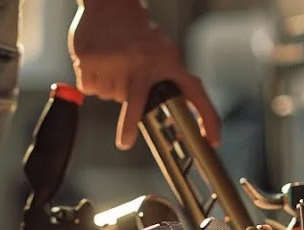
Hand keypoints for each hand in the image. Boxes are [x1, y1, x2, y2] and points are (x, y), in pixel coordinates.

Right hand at [68, 0, 221, 150]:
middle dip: (128, 126)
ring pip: (110, 97)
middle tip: (125, 142)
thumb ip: (170, 82)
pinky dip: (94, 82)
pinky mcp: (91, 60)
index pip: (194, 92)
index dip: (208, 118)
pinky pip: (91, 88)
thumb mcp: (164, 54)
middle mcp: (142, 62)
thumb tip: (178, 118)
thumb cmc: (141, 35)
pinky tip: (101, 64)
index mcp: (167, 62)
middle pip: (134, 106)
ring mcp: (115, 61)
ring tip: (116, 65)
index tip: (212, 142)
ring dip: (111, 89)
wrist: (110, 4)